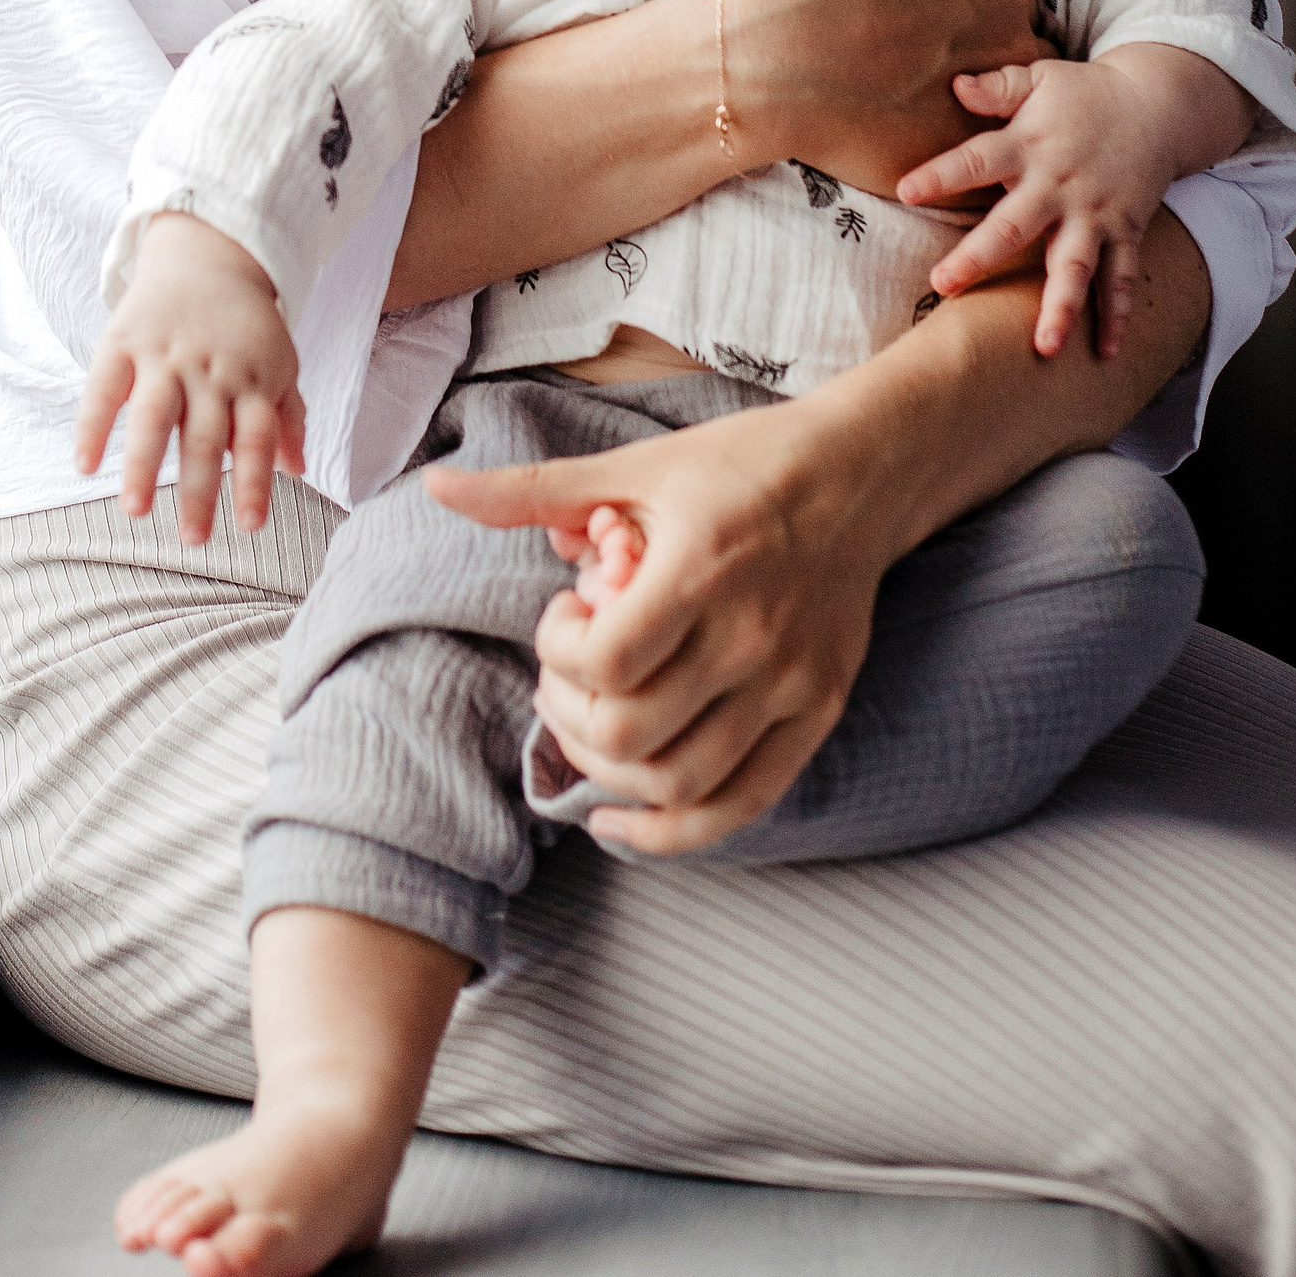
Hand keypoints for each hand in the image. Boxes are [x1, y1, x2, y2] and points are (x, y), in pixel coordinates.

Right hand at [74, 212, 307, 542]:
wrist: (207, 249)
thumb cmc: (246, 322)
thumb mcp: (280, 361)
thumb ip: (288, 415)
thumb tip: (298, 470)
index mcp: (251, 378)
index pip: (255, 438)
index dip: (254, 481)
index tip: (250, 526)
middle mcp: (209, 370)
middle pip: (204, 437)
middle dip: (199, 492)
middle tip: (193, 540)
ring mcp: (165, 354)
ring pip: (154, 416)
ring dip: (144, 466)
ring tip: (135, 511)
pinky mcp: (124, 340)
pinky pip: (104, 386)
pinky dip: (93, 424)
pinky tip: (86, 463)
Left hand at [427, 392, 893, 855]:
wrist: (860, 475)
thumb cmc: (737, 463)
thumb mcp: (634, 466)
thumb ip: (532, 492)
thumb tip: (436, 489)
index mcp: (702, 567)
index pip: (606, 660)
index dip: (558, 651)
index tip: (563, 615)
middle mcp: (751, 637)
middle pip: (632, 734)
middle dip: (569, 714)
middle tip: (563, 676)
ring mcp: (789, 686)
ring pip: (679, 785)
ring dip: (608, 771)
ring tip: (587, 723)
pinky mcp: (816, 716)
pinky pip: (741, 806)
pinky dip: (671, 833)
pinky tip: (618, 820)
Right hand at [726, 0, 1047, 201]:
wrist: (762, 57)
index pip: (1012, 2)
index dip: (972, 7)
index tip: (927, 9)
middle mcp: (1004, 56)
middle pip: (1012, 62)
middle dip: (978, 61)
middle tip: (911, 56)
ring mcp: (976, 118)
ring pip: (995, 120)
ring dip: (973, 116)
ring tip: (907, 103)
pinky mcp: (942, 167)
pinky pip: (967, 175)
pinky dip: (950, 168)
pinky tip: (900, 143)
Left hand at [898, 39, 1255, 360]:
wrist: (1159, 106)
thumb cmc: (1084, 93)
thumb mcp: (1040, 78)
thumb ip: (999, 86)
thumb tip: (955, 84)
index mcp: (1030, 145)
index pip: (977, 159)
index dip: (942, 174)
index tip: (905, 190)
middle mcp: (1060, 185)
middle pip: (1016, 225)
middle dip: (980, 257)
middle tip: (944, 286)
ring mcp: (1096, 214)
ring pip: (1075, 264)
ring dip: (1060, 305)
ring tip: (1044, 347)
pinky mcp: (1126, 231)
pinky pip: (1122, 277)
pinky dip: (1117, 315)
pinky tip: (1107, 354)